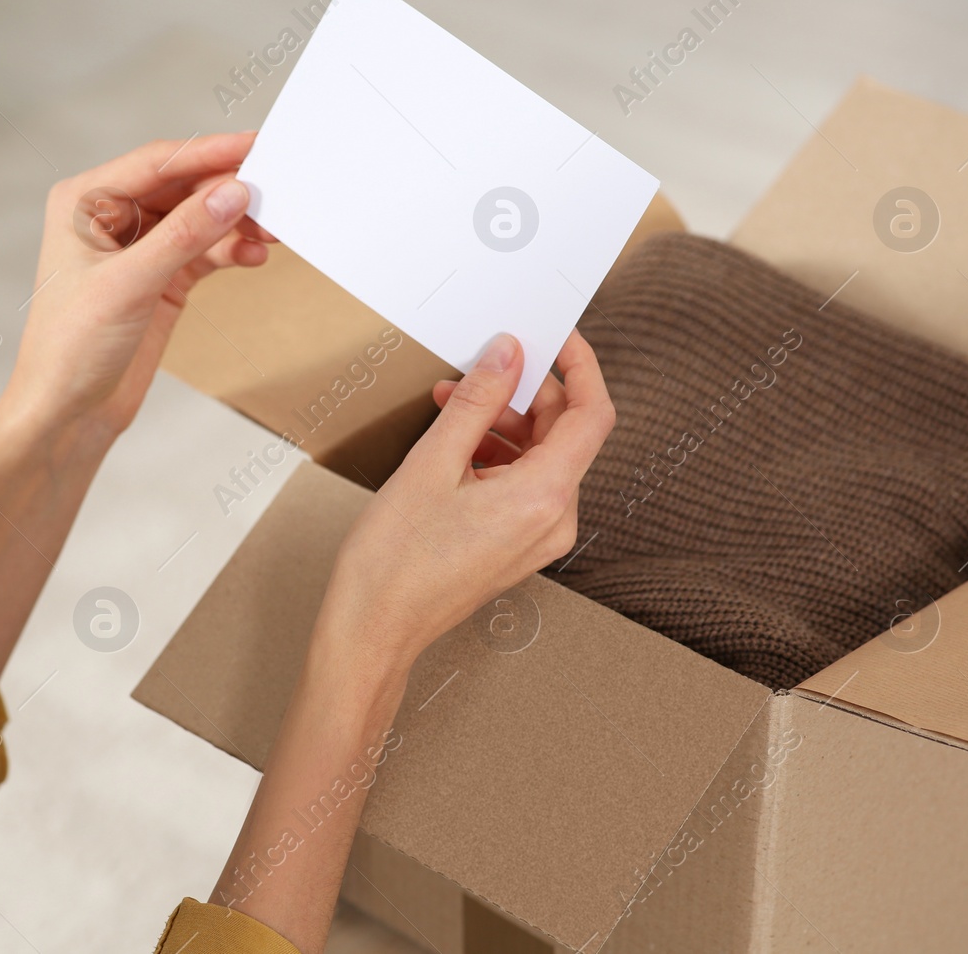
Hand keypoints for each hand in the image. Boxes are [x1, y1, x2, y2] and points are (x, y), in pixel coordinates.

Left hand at [0, 132, 273, 444]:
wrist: (67, 414)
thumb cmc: (70, 348)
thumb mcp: (128, 284)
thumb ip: (184, 235)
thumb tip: (233, 192)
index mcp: (84, 200)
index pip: (157, 163)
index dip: (209, 153)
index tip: (256, 147)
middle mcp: (109, 216)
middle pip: (183, 186)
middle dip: (228, 191)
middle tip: (276, 192)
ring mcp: (139, 248)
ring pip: (199, 218)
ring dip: (236, 223)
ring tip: (273, 231)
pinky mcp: (162, 279)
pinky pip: (205, 250)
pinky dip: (231, 251)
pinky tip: (255, 256)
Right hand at [318, 328, 614, 672]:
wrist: (374, 628)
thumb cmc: (394, 559)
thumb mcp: (432, 462)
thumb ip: (477, 401)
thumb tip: (508, 354)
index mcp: (545, 498)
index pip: (593, 415)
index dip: (580, 367)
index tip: (556, 337)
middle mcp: (555, 520)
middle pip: (566, 434)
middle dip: (523, 396)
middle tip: (476, 372)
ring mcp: (540, 538)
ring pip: (543, 459)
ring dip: (504, 425)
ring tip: (451, 410)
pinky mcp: (520, 547)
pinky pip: (526, 486)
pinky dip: (497, 457)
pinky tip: (456, 448)